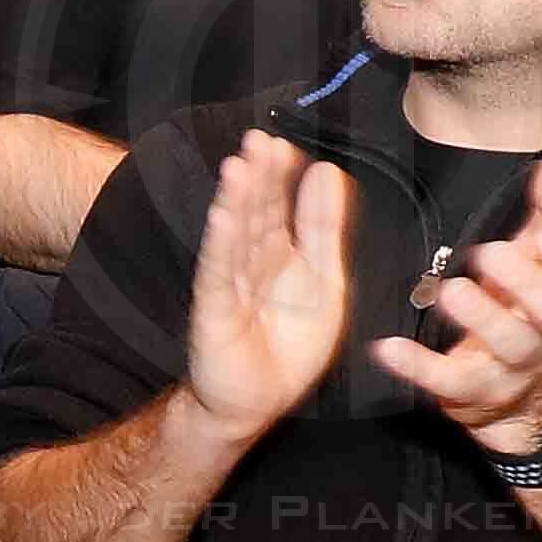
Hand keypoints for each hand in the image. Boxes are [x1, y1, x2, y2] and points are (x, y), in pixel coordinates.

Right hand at [179, 130, 357, 449]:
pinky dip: (221, 244)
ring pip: (236, 238)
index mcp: (280, 257)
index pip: (280, 210)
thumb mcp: (325, 280)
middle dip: (258, 179)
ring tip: (239, 165)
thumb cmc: (289, 347)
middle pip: (256, 216)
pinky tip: (223, 217)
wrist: (258, 401)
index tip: (286, 146)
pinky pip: (218, 273)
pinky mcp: (214, 313)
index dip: (282, 179)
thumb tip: (327, 173)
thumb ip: (323, 229)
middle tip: (260, 140)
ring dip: (236, 202)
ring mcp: (230, 287)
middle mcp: (252, 266)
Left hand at [374, 154, 541, 448]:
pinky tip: (388, 348)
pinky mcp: (474, 393)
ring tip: (451, 291)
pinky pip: (449, 382)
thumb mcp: (541, 259)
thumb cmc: (526, 307)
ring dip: (482, 318)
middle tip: (488, 253)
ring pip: (511, 346)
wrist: (521, 393)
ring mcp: (515, 368)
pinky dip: (418, 367)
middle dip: (526, 282)